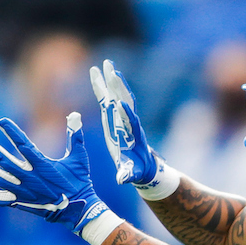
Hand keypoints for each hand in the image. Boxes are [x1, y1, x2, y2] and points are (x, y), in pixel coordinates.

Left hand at [0, 113, 108, 233]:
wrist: (78, 210)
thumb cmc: (79, 182)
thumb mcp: (79, 158)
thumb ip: (75, 136)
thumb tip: (75, 114)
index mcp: (43, 165)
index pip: (24, 144)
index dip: (12, 132)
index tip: (1, 121)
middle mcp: (30, 178)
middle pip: (5, 161)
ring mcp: (24, 192)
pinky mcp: (21, 202)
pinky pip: (0, 200)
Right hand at [90, 60, 160, 185]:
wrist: (143, 165)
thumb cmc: (137, 171)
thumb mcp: (132, 174)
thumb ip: (127, 175)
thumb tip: (122, 180)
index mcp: (133, 135)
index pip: (131, 121)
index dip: (127, 113)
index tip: (120, 104)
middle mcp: (129, 122)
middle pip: (125, 100)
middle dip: (118, 87)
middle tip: (111, 69)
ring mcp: (124, 118)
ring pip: (118, 95)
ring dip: (112, 81)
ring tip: (106, 64)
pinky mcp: (118, 117)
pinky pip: (112, 99)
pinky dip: (107, 88)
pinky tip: (102, 76)